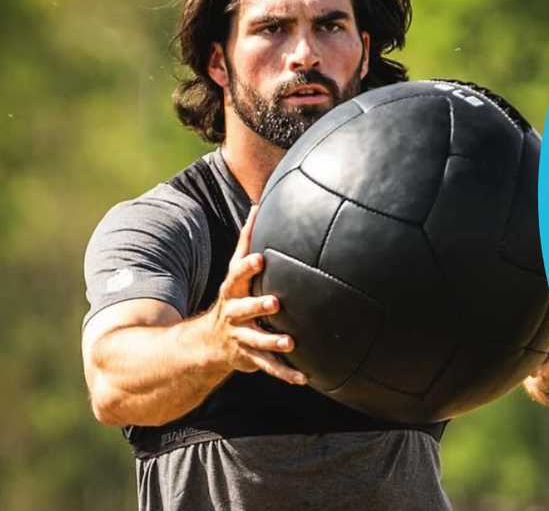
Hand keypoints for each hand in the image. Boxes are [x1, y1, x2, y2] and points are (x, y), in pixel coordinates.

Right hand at [204, 206, 305, 384]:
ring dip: (272, 342)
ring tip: (291, 342)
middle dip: (257, 306)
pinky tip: (305, 379)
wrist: (208, 343)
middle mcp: (234, 314)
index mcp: (232, 291)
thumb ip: (247, 241)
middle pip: (243, 309)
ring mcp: (241, 338)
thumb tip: (259, 204)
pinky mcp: (250, 358)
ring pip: (256, 341)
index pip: (237, 276)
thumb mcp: (235, 272)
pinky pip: (269, 368)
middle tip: (275, 302)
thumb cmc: (233, 297)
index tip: (259, 259)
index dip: (246, 268)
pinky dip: (286, 374)